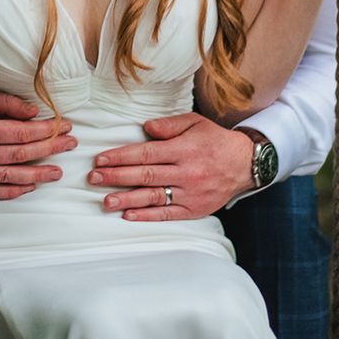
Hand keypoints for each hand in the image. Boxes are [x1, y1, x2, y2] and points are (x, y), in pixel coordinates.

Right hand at [0, 69, 77, 199]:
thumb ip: (9, 103)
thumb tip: (36, 113)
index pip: (22, 134)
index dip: (47, 131)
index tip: (65, 126)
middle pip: (20, 155)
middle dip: (49, 150)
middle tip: (70, 145)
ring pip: (9, 177)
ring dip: (36, 176)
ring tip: (57, 173)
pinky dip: (11, 191)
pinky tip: (29, 187)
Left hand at [87, 112, 253, 219]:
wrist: (244, 164)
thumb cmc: (215, 140)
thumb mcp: (195, 123)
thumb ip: (169, 125)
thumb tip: (145, 127)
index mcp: (184, 149)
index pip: (146, 153)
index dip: (122, 157)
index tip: (102, 159)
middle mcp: (186, 172)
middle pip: (145, 175)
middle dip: (117, 177)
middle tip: (94, 178)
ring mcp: (190, 193)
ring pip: (153, 197)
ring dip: (127, 199)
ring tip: (105, 201)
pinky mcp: (194, 210)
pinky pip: (167, 214)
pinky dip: (147, 216)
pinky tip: (129, 215)